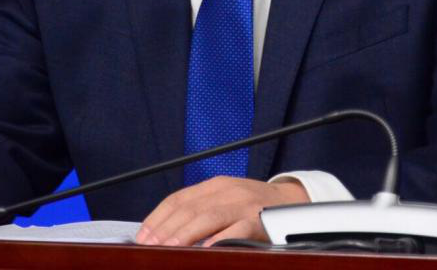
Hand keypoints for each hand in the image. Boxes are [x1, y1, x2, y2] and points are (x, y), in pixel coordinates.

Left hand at [136, 176, 308, 246]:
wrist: (293, 204)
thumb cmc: (253, 207)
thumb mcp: (226, 201)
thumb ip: (201, 211)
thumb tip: (165, 234)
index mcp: (215, 186)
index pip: (178, 199)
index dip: (157, 218)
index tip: (142, 236)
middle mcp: (228, 191)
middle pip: (189, 209)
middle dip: (166, 230)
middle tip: (150, 247)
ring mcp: (244, 204)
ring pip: (208, 217)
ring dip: (184, 235)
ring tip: (168, 249)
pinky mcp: (259, 220)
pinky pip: (236, 230)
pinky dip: (219, 240)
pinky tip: (206, 250)